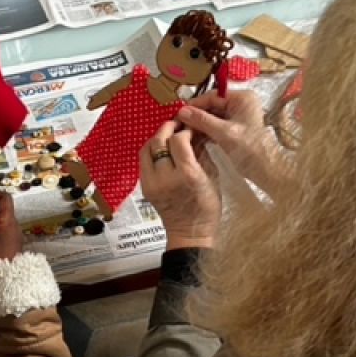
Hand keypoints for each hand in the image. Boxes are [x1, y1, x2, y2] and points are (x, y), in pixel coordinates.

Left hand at [140, 121, 220, 249]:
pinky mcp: (145, 188)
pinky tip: (162, 150)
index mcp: (187, 175)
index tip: (191, 129)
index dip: (184, 130)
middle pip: (158, 141)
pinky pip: (143, 162)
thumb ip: (201, 152)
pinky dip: (151, 151)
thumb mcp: (212, 177)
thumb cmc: (207, 208)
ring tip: (168, 134)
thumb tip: (195, 133)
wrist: (190, 233)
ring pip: (146, 149)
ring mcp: (151, 184)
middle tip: (176, 123)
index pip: (178, 141)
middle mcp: (165, 178)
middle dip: (167, 128)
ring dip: (157, 138)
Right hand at [177, 89, 286, 194]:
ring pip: (213, 116)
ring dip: (200, 124)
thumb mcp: (223, 133)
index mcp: (242, 98)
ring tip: (184, 131)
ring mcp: (239, 116)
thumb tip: (181, 111)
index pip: (212, 96)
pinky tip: (194, 136)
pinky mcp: (236, 128)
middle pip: (212, 105)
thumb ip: (202, 120)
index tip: (178, 113)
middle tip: (179, 124)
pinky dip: (206, 130)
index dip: (195, 104)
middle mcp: (241, 103)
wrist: (267, 170)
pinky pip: (217, 125)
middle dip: (197, 115)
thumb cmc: (249, 149)